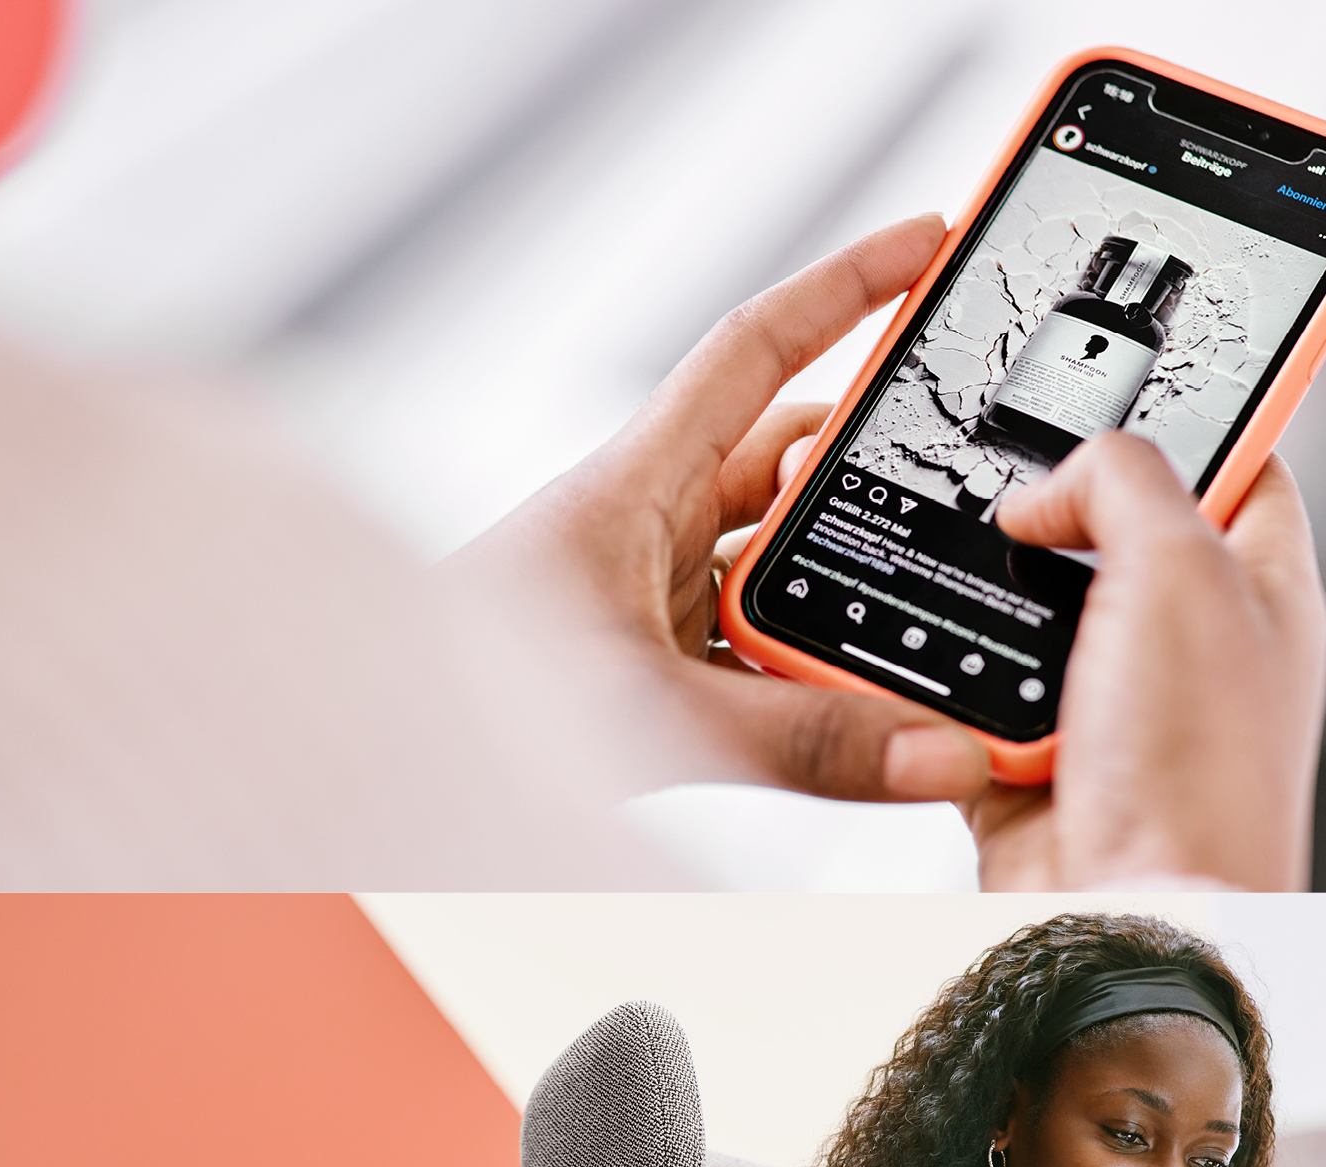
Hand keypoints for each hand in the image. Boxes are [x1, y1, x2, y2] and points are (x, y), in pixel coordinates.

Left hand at [456, 214, 1000, 803]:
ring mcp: (639, 594)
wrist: (358, 766)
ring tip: (923, 616)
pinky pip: (749, 638)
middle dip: (876, 469)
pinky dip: (805, 657)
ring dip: (842, 582)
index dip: (847, 285)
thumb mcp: (646, 717)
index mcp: (628, 486)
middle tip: (967, 483)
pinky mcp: (638, 662)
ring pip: (776, 559)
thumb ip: (796, 740)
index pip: (756, 349)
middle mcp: (638, 526)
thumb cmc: (445, 711)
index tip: (930, 239)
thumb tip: (933, 746)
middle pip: (789, 462)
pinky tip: (853, 702)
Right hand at [961, 435, 1325, 887]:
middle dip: (1035, 507)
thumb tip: (1041, 481)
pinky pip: (951, 687)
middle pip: (1094, 522)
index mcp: (1254, 579)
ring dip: (972, 599)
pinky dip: (926, 678)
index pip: (1233, 451)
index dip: (1180, 407)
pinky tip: (925, 670)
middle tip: (993, 481)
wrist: (1131, 917)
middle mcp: (1180, 635)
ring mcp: (1097, 695)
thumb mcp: (1185, 572)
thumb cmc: (1204, 780)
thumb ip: (1121, 479)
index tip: (1114, 371)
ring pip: (1010, 603)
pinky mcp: (1020, 750)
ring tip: (954, 579)